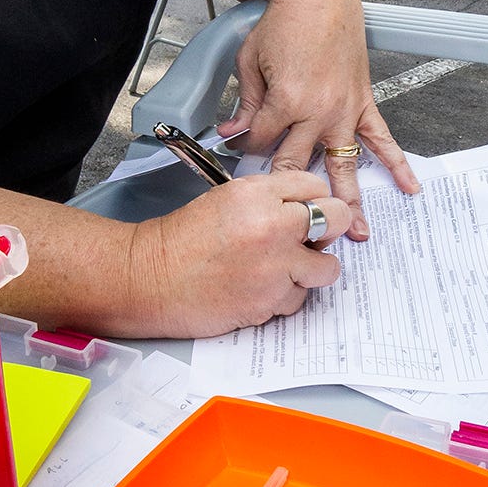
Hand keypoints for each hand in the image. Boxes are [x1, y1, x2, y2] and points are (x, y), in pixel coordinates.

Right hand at [129, 173, 353, 335]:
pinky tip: (263, 289)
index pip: (315, 186)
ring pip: (328, 266)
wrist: (151, 279)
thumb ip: (268, 200)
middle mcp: (273, 225)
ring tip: (287, 269)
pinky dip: (287, 296)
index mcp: (258, 194)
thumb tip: (304, 210)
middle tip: (312, 237)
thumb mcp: (225, 200)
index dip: (314, 199)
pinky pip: (301, 298)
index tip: (308, 210)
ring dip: (312, 269)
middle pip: (336, 218)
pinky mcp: (272, 300)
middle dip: (329, 228)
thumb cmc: (180, 241)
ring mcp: (277, 265)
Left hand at [217, 0, 419, 239]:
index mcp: (286, 102)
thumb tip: (233, 133)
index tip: (237, 152)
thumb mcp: (251, 60)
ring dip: (347, 200)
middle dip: (286, 191)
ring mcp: (344, 111)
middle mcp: (317, 113)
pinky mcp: (363, 103)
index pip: (260, 144)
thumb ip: (246, 102)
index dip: (244, 150)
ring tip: (354, 234)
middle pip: (296, 165)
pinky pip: (382, 140)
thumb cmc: (284, 22)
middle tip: (285, 219)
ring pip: (342, 165)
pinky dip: (398, 165)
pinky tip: (409, 189)